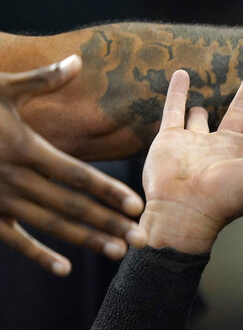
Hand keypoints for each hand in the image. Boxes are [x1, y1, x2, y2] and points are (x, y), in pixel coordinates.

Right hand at [0, 55, 146, 275]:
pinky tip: (65, 269)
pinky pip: (13, 239)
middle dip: (107, 222)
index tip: (136, 206)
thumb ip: (42, 80)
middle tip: (141, 239)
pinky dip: (38, 254)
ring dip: (84, 240)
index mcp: (24, 147)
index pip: (75, 174)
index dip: (107, 190)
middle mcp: (14, 176)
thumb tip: (77, 60)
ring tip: (117, 252)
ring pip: (49, 224)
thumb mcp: (0, 88)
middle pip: (70, 204)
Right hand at [141, 55, 242, 253]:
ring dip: (217, 94)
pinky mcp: (171, 139)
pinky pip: (174, 110)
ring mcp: (198, 142)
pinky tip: (182, 75)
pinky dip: (177, 92)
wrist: (184, 213)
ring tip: (222, 73)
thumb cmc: (227, 199)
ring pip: (208, 110)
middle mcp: (225, 145)